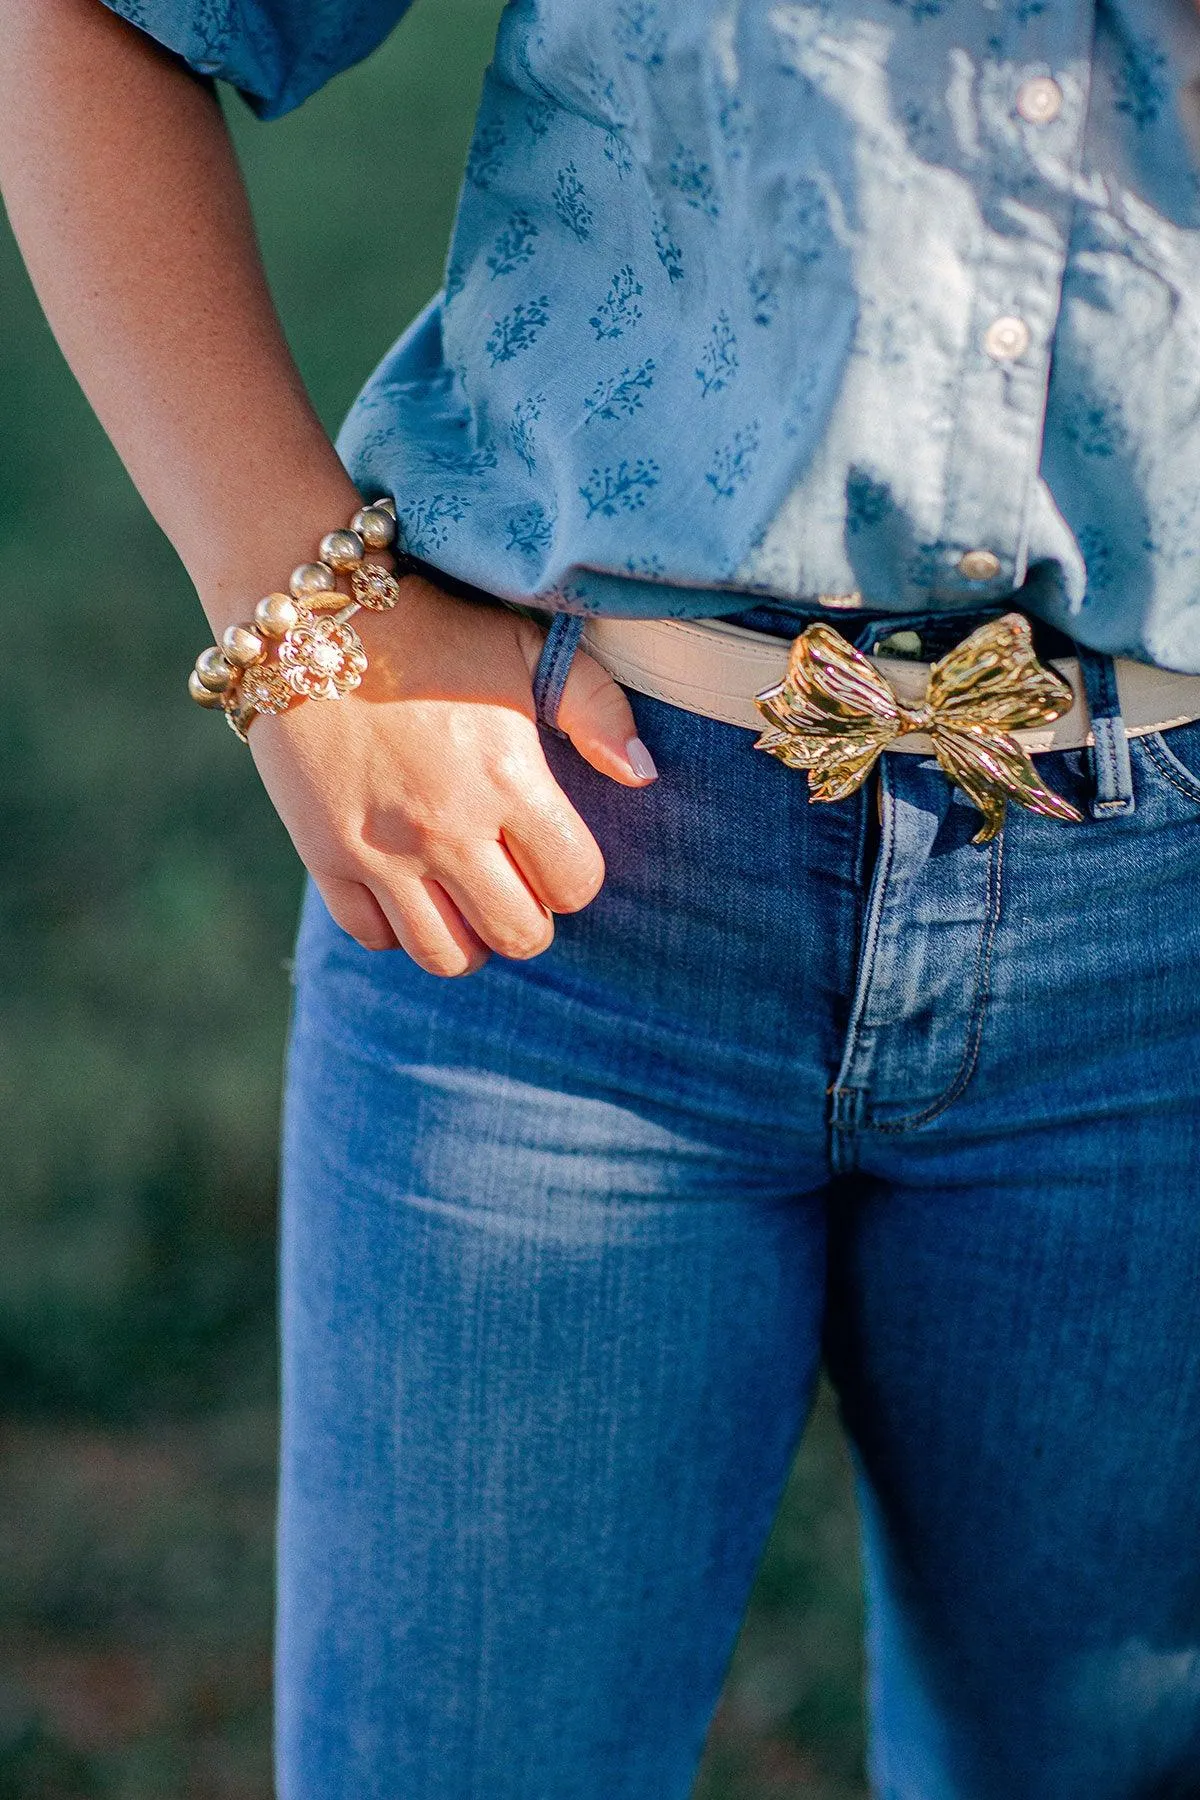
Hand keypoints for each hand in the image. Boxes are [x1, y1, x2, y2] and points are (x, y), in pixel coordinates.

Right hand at [242, 572, 656, 975]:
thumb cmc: (431, 630)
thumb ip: (596, 707)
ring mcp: (381, 850)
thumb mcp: (525, 648)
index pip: (574, 883)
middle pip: (518, 934)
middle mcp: (446, 827)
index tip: (554, 852)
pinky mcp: (324, 856)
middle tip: (517, 886)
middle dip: (531, 920)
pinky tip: (408, 890)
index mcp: (507, 780)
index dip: (574, 877)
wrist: (306, 619)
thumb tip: (642, 773)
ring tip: (467, 902)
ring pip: (445, 955)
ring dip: (469, 940)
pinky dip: (397, 929)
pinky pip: (373, 936)